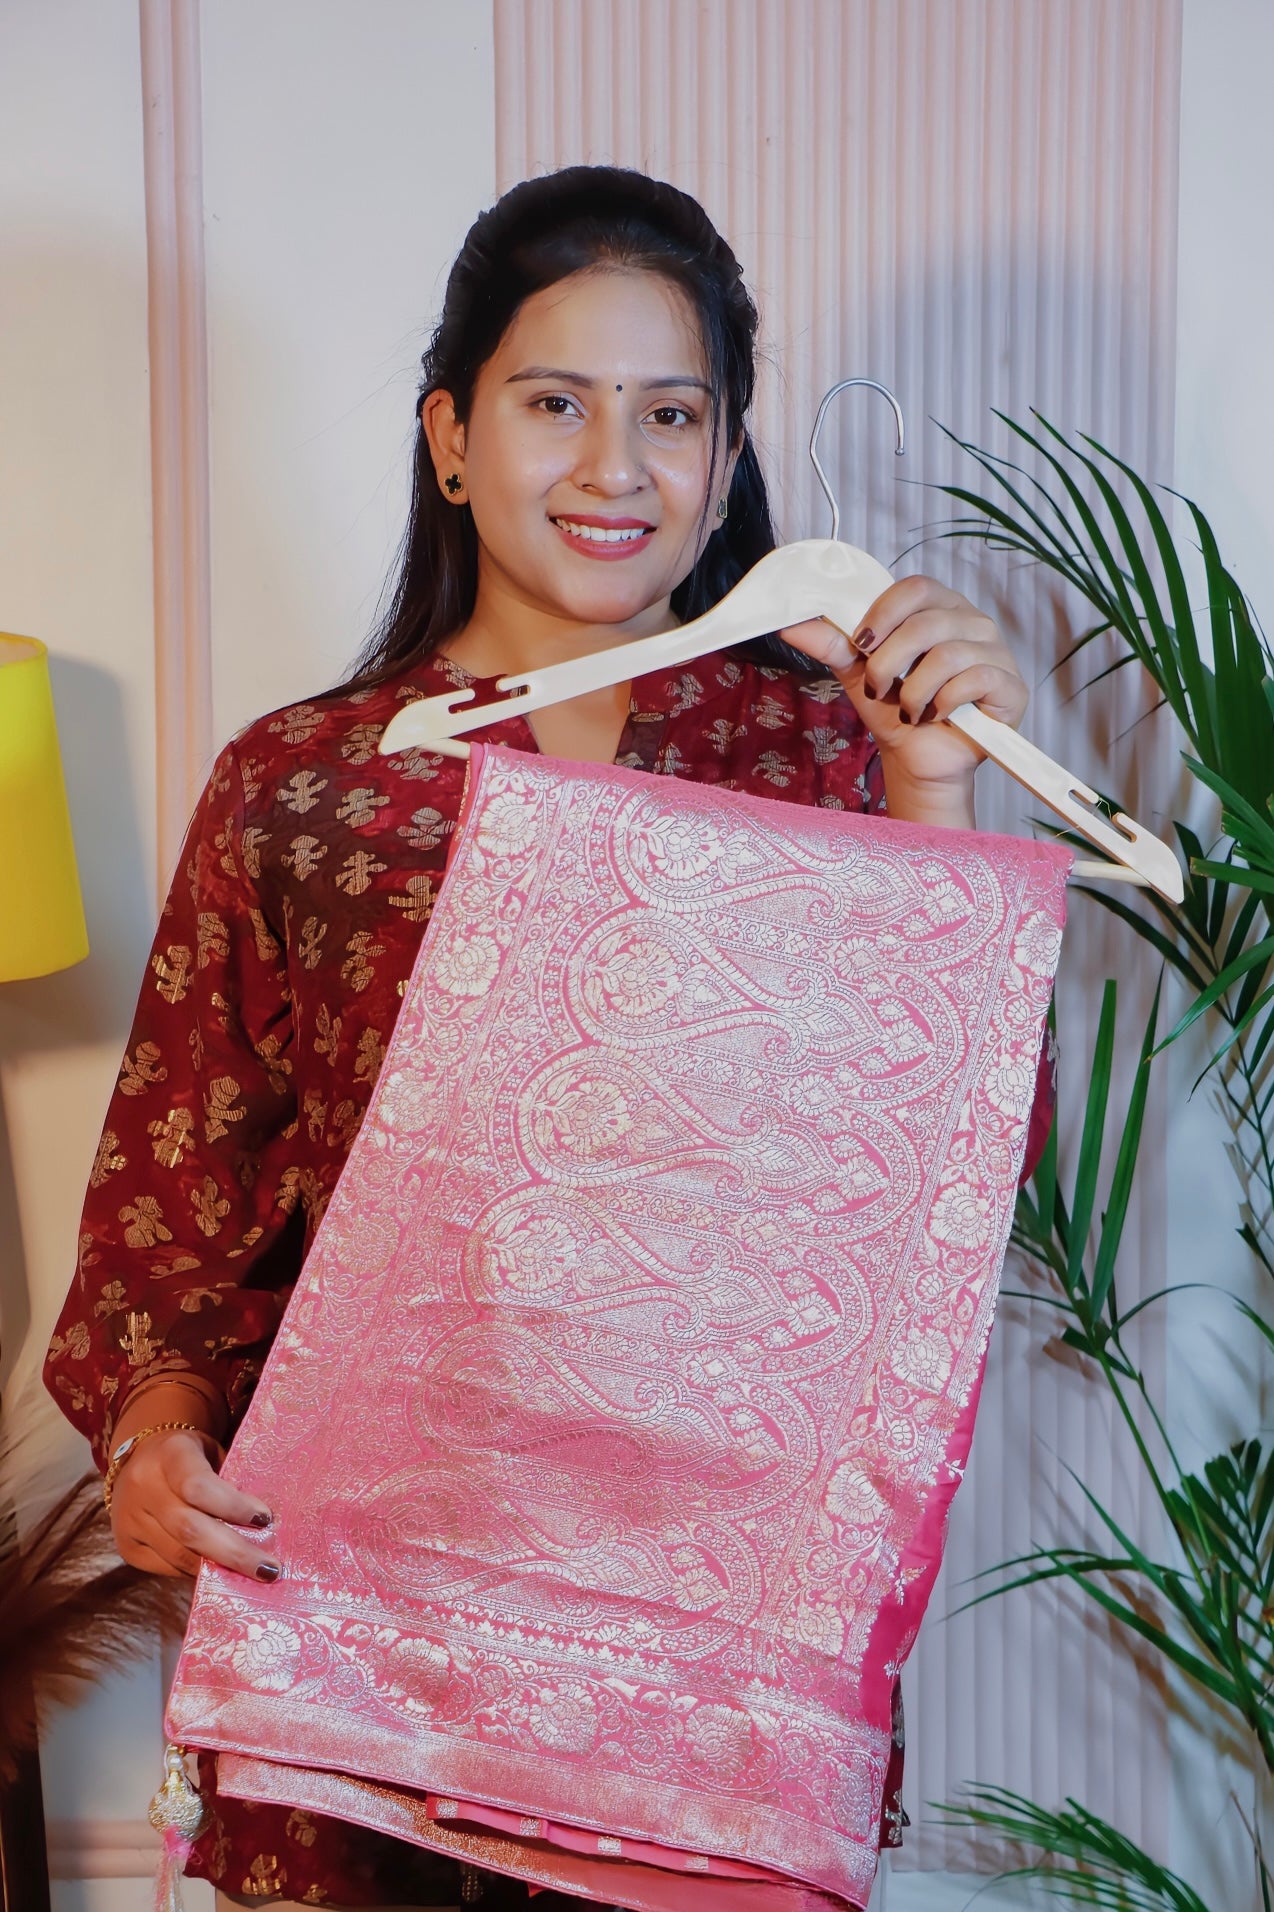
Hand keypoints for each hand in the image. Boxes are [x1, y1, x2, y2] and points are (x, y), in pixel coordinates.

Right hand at [109, 1429, 278, 1580]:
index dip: (233, 1506)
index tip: (265, 1519)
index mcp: (170, 1454)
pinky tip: (222, 1574)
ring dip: (220, 1569)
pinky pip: (168, 1567)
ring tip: (253, 1575)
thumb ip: (231, 1482)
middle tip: (269, 1568)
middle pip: (189, 1529)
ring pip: (179, 1555)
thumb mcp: (212, 1453)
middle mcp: (143, 1486)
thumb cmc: (192, 1456)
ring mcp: (129, 1520)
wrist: (140, 1457)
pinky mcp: (127, 1547)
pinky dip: (198, 1571)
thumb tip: (264, 1527)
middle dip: (234, 1553)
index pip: (198, 1486)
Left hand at [781, 574, 1028, 810]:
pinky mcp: (1011, 686)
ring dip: (915, 691)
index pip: (916, 587)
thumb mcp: (858, 673)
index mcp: (939, 607)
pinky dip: (944, 704)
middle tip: (879, 688)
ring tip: (908, 710)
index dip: (884, 612)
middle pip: (928, 623)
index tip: (860, 644)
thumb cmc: (893, 708)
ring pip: (948, 655)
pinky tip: (936, 716)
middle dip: (890, 662)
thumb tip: (791, 623)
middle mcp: (973, 622)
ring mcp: (997, 651)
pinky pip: (975, 680)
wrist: (917, 757)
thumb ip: (832, 645)